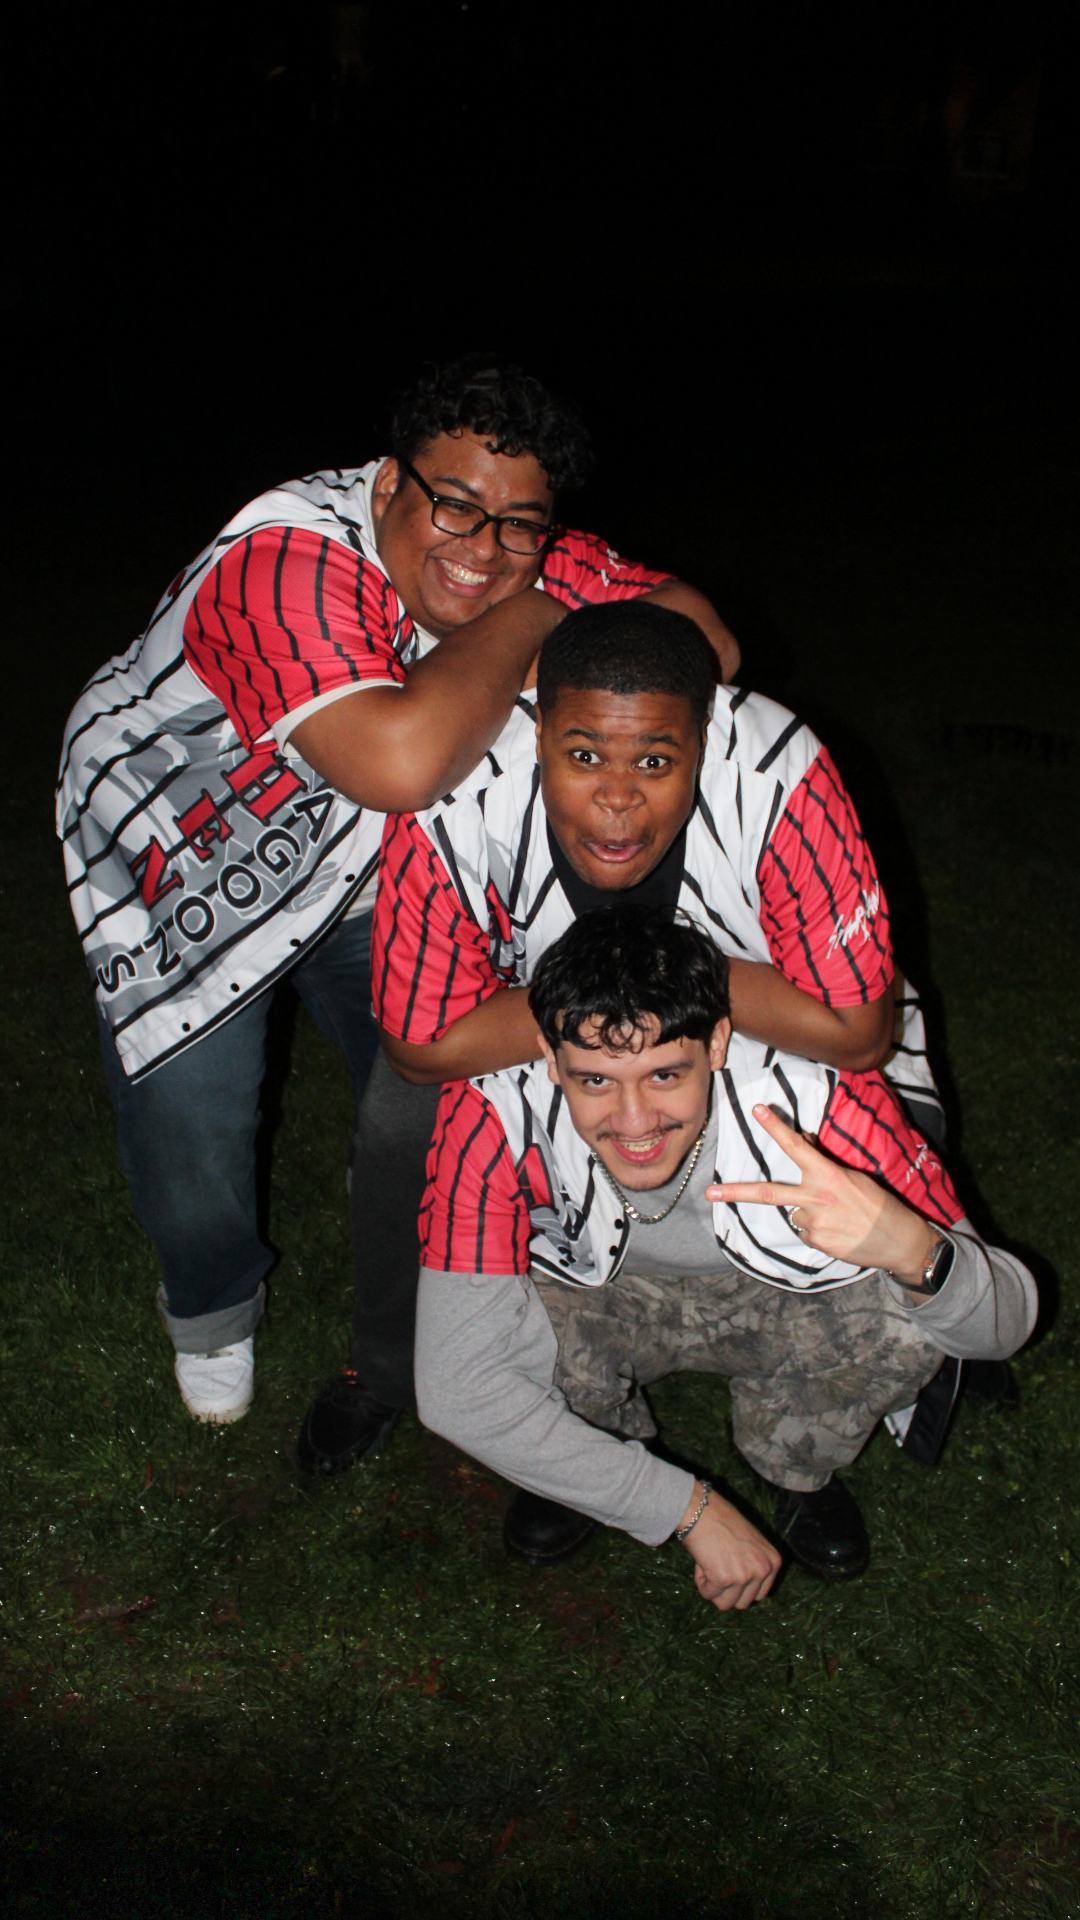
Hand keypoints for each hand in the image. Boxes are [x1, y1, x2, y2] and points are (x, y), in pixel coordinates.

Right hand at [679, 1483, 781, 1610]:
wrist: (702, 1510)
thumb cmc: (722, 1522)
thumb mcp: (752, 1543)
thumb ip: (754, 1565)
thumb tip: (743, 1593)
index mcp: (773, 1562)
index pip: (759, 1595)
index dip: (740, 1586)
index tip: (730, 1569)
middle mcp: (763, 1570)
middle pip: (743, 1603)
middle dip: (727, 1591)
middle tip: (717, 1566)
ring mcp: (744, 1576)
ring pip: (725, 1604)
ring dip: (714, 1589)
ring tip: (709, 1565)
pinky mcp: (724, 1579)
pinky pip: (708, 1595)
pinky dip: (701, 1583)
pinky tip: (701, 1564)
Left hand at [705, 1104, 937, 1283]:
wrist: (900, 1242)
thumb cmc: (879, 1204)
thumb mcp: (855, 1176)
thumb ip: (825, 1162)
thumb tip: (806, 1141)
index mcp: (828, 1176)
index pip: (796, 1147)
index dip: (775, 1128)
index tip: (757, 1110)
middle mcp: (816, 1199)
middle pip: (767, 1193)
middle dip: (735, 1192)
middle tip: (709, 1193)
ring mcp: (813, 1224)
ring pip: (793, 1213)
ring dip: (807, 1212)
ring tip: (837, 1217)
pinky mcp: (816, 1243)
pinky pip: (804, 1231)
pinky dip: (816, 1229)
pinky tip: (838, 1230)